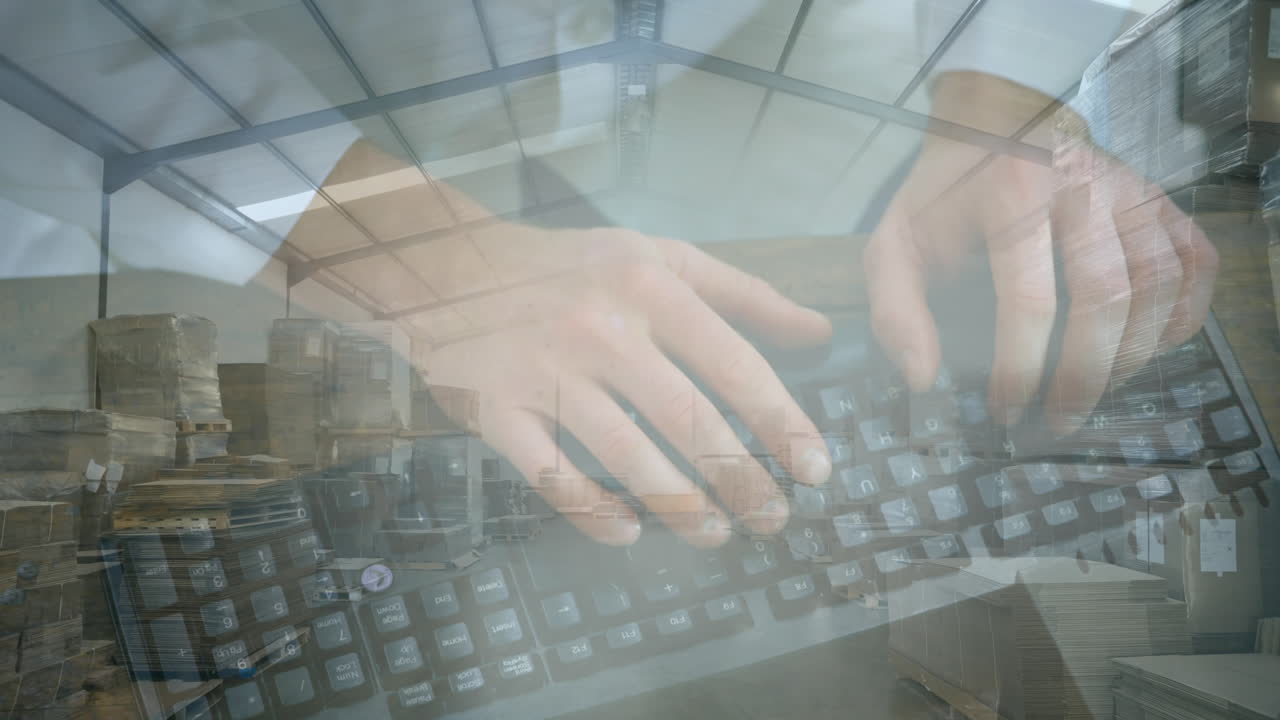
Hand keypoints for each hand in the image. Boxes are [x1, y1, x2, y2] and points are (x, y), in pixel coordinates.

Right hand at [424, 224, 832, 546]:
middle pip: (686, 418)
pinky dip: (592, 512)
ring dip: (680, 504)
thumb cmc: (569, 267)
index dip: (781, 421)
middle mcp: (602, 329)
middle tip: (773, 518)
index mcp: (649, 287)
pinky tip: (630, 535)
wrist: (448, 268)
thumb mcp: (659, 258)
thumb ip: (742, 293)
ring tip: (717, 534)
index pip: (732, 362)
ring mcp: (546, 372)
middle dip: (740, 477)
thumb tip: (820, 332)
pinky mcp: (498, 410)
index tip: (815, 468)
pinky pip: (551, 475)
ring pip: (624, 453)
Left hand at [863, 78, 1216, 434]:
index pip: (1029, 298)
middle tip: (1061, 419)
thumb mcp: (894, 241)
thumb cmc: (943, 193)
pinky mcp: (1160, 198)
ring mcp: (1131, 188)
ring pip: (1160, 283)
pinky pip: (1195, 262)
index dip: (1021, 367)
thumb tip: (923, 378)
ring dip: (1134, 351)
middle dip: (1086, 373)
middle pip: (1106, 295)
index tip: (1006, 410)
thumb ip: (894, 309)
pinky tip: (1145, 346)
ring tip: (1096, 388)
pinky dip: (1182, 313)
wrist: (993, 120)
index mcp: (1011, 192)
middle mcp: (1083, 184)